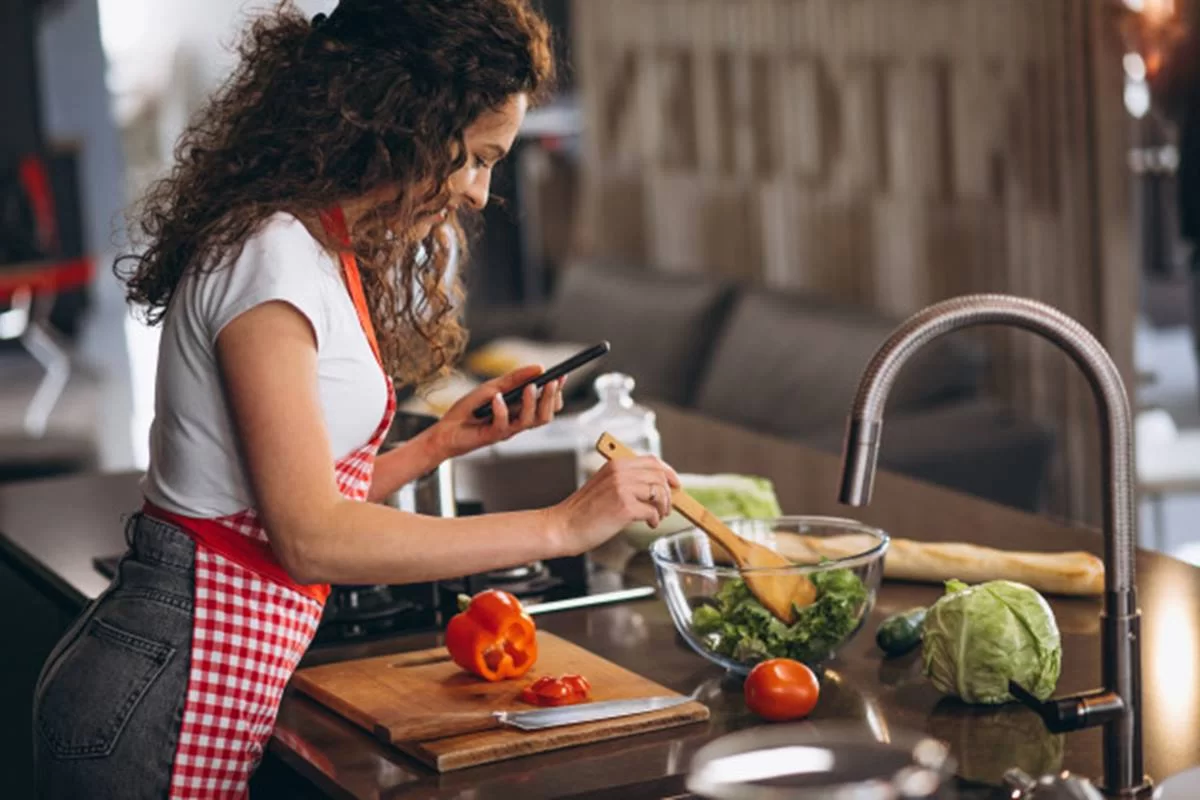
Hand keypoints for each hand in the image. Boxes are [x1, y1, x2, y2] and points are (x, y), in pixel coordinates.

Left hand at [425, 365, 565, 459]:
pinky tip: (496, 398)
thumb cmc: (469, 409)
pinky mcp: (493, 436)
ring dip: (533, 403)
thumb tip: (539, 367)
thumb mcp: (492, 387)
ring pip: (531, 422)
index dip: (557, 391)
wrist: (446, 428)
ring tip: (530, 387)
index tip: (562, 375)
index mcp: (521, 410)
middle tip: (550, 382)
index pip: (547, 404)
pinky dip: (502, 410)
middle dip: (551, 398)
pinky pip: (504, 424)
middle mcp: (518, 422)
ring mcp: (507, 430)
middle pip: (546, 416)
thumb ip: (515, 379)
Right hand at [550, 456, 680, 554]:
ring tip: (657, 517)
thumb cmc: (582, 512)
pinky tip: (648, 524)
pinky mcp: (624, 507)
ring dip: (664, 507)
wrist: (563, 527)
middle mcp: (620, 472)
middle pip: (660, 476)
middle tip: (665, 508)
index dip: (668, 472)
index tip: (676, 484)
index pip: (652, 461)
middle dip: (669, 494)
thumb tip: (656, 487)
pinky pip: (652, 511)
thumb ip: (627, 480)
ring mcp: (622, 489)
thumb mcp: (604, 485)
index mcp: (616, 464)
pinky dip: (654, 520)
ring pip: (659, 492)